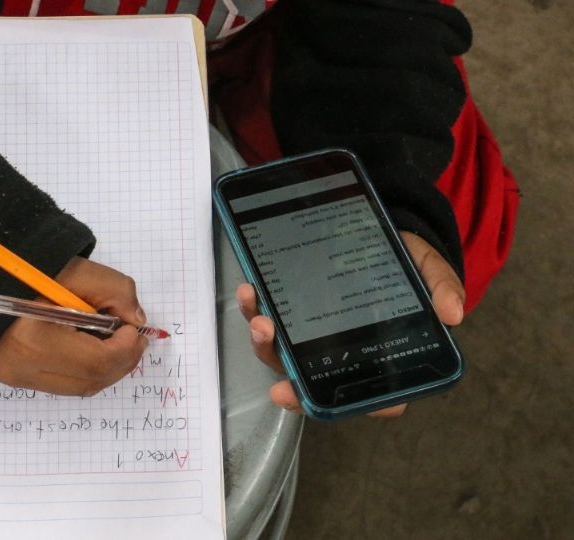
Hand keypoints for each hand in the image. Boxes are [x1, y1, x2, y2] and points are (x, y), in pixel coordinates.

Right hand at [0, 257, 148, 395]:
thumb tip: (136, 321)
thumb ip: (114, 290)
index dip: (124, 349)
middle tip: (135, 338)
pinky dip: (90, 370)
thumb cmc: (28, 272)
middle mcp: (22, 367)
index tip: (134, 329)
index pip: (93, 362)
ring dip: (109, 367)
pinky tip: (95, 348)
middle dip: (123, 361)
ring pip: (82, 387)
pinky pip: (68, 384)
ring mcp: (18, 377)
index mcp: (30, 339)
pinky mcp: (19, 378)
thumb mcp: (75, 270)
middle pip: (91, 381)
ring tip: (119, 342)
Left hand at [236, 231, 465, 417]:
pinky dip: (255, 309)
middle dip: (285, 370)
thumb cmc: (406, 260)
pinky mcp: (291, 314)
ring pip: (283, 355)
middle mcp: (341, 356)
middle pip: (310, 380)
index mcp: (381, 358)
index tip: (299, 396)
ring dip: (264, 341)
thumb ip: (441, 287)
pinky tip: (251, 290)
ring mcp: (312, 338)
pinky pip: (269, 321)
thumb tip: (453, 314)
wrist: (377, 230)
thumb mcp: (428, 268)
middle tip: (270, 338)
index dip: (332, 405)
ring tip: (260, 316)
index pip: (362, 398)